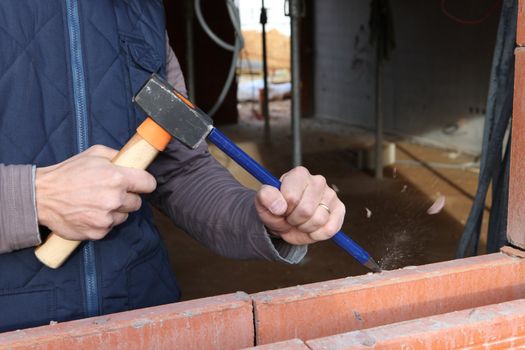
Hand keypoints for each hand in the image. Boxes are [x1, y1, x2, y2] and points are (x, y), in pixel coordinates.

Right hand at [35, 145, 156, 240]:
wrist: (41, 196)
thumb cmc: (68, 173)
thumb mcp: (94, 154)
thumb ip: (118, 156)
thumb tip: (134, 159)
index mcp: (117, 178)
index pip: (149, 184)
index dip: (144, 183)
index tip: (139, 184)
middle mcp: (115, 199)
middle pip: (138, 202)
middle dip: (128, 197)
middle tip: (111, 192)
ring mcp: (106, 217)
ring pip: (125, 215)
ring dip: (116, 210)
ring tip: (97, 202)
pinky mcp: (98, 232)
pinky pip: (110, 227)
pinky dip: (103, 221)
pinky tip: (90, 213)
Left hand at [254, 166, 344, 244]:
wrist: (284, 221)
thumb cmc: (275, 208)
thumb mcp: (263, 202)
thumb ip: (266, 197)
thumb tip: (280, 207)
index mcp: (298, 174)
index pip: (291, 197)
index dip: (283, 209)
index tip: (280, 208)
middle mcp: (317, 181)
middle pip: (306, 210)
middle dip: (294, 220)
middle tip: (289, 217)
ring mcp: (330, 195)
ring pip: (318, 220)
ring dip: (304, 228)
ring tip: (299, 222)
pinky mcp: (339, 210)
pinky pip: (330, 229)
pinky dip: (317, 234)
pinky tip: (311, 229)